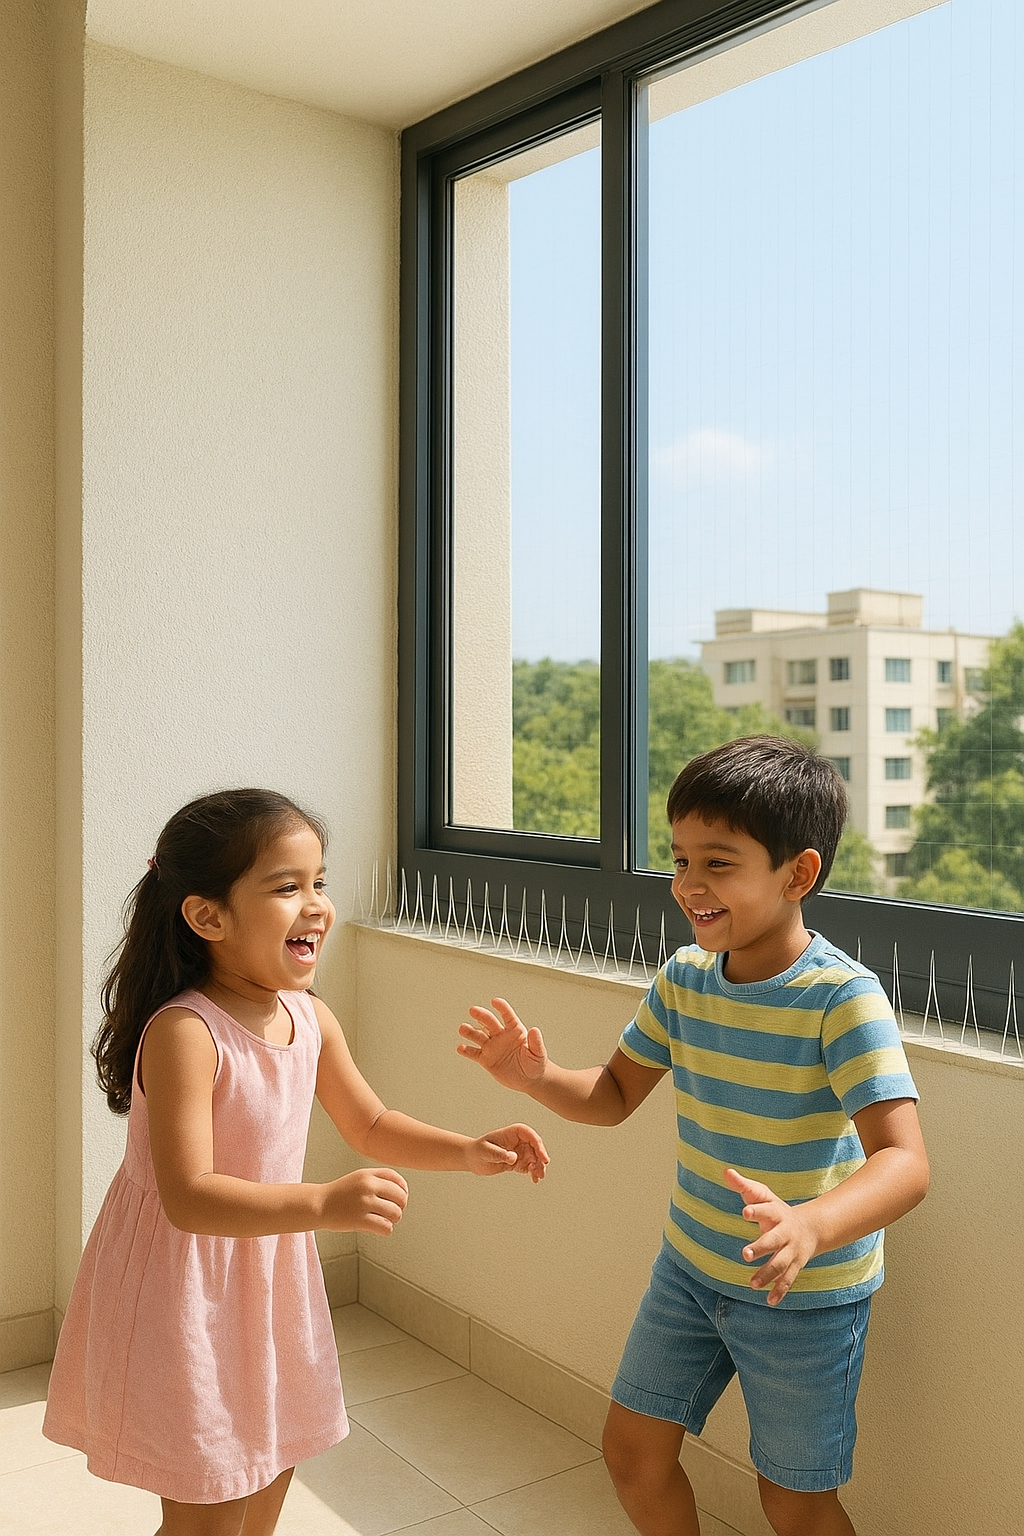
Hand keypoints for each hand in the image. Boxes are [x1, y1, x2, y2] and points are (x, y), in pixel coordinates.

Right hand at [321, 1167, 408, 1235]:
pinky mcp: (360, 1220)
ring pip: (396, 1213)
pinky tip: (378, 1227)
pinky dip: (386, 1229)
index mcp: (368, 1174)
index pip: (397, 1179)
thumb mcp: (358, 1178)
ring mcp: (364, 1203)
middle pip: (400, 1197)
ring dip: (393, 1219)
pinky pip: (386, 1227)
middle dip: (399, 1206)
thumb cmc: (340, 1194)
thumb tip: (402, 1191)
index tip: (400, 1197)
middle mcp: (368, 1186)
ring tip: (383, 1219)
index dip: (403, 1190)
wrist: (319, 1205)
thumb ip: (378, 1179)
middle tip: (391, 1211)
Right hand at [457, 998, 547, 1090]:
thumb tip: (534, 1029)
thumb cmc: (536, 1064)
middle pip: (489, 1022)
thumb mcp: (538, 1054)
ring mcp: (492, 1047)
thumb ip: (536, 1042)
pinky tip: (461, 1048)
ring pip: (478, 1036)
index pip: (507, 1015)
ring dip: (470, 1031)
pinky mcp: (485, 1059)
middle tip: (473, 1010)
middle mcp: (501, 1035)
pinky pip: (474, 1053)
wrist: (529, 1080)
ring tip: (463, 1028)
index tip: (495, 1001)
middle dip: (481, 1016)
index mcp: (515, 1030)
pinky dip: (466, 1051)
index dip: (502, 1007)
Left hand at [465, 1124, 549, 1182]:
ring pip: (535, 1158)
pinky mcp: (518, 1163)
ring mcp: (519, 1152)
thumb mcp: (486, 1151)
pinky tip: (535, 1179)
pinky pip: (529, 1167)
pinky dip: (533, 1172)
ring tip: (538, 1176)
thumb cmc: (477, 1150)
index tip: (542, 1156)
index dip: (538, 1144)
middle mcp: (518, 1141)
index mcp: (512, 1133)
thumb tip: (514, 1157)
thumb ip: (499, 1153)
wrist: (473, 1159)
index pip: (529, 1134)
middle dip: (540, 1158)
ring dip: (539, 1167)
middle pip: (535, 1147)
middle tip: (541, 1169)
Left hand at [724, 1167, 818, 1306]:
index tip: (744, 1211)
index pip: (766, 1209)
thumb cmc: (777, 1210)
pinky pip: (789, 1279)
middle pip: (774, 1240)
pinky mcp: (795, 1265)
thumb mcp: (763, 1195)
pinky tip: (770, 1301)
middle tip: (744, 1254)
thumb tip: (725, 1172)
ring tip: (752, 1284)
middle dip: (761, 1247)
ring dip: (767, 1274)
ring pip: (781, 1264)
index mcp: (777, 1213)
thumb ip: (744, 1185)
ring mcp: (792, 1250)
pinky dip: (780, 1291)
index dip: (756, 1210)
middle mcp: (786, 1232)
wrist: (811, 1228)